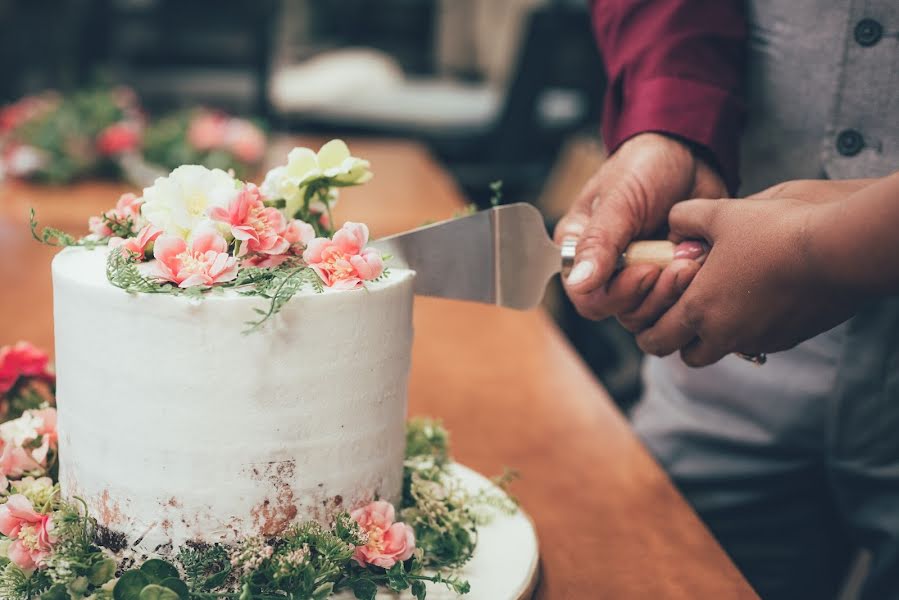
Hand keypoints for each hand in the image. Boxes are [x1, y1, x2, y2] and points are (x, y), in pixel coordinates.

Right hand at [554, 133, 726, 329]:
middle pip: (621, 310)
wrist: (690, 154)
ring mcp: (638, 276)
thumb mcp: (619, 201)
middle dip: (654, 293)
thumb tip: (578, 282)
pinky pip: (676, 303)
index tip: (647, 271)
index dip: (617, 294)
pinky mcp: (668, 278)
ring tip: (692, 259)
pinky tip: (700, 257)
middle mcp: (605, 270)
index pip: (586, 297)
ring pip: (650, 313)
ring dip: (674, 291)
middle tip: (680, 266)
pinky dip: (692, 286)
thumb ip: (598, 242)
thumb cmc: (645, 167)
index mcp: (580, 251)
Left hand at [636, 178, 874, 366]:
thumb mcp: (721, 214)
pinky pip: (758, 341)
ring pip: (724, 350)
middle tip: (684, 312)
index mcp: (699, 309)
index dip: (647, 332)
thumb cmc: (774, 230)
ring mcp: (759, 340)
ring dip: (716, 334)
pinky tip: (759, 297)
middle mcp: (725, 335)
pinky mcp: (789, 338)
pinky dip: (750, 327)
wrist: (838, 249)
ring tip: (722, 300)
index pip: (657, 340)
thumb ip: (686, 217)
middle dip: (680, 339)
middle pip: (689, 355)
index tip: (650, 319)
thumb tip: (673, 223)